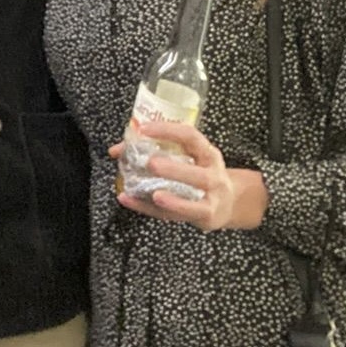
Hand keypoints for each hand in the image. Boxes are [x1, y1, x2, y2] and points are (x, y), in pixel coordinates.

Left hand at [108, 121, 266, 231]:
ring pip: (192, 201)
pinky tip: (130, 201)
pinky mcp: (204, 217)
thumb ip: (156, 150)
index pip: (191, 137)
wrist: (228, 202)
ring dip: (172, 200)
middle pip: (197, 173)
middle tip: (150, 163)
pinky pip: (176, 217)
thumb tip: (116, 150)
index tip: (143, 129)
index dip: (168, 131)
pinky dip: (150, 210)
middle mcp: (213, 175)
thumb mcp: (188, 158)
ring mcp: (211, 198)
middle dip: (174, 170)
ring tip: (154, 194)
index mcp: (207, 153)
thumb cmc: (200, 175)